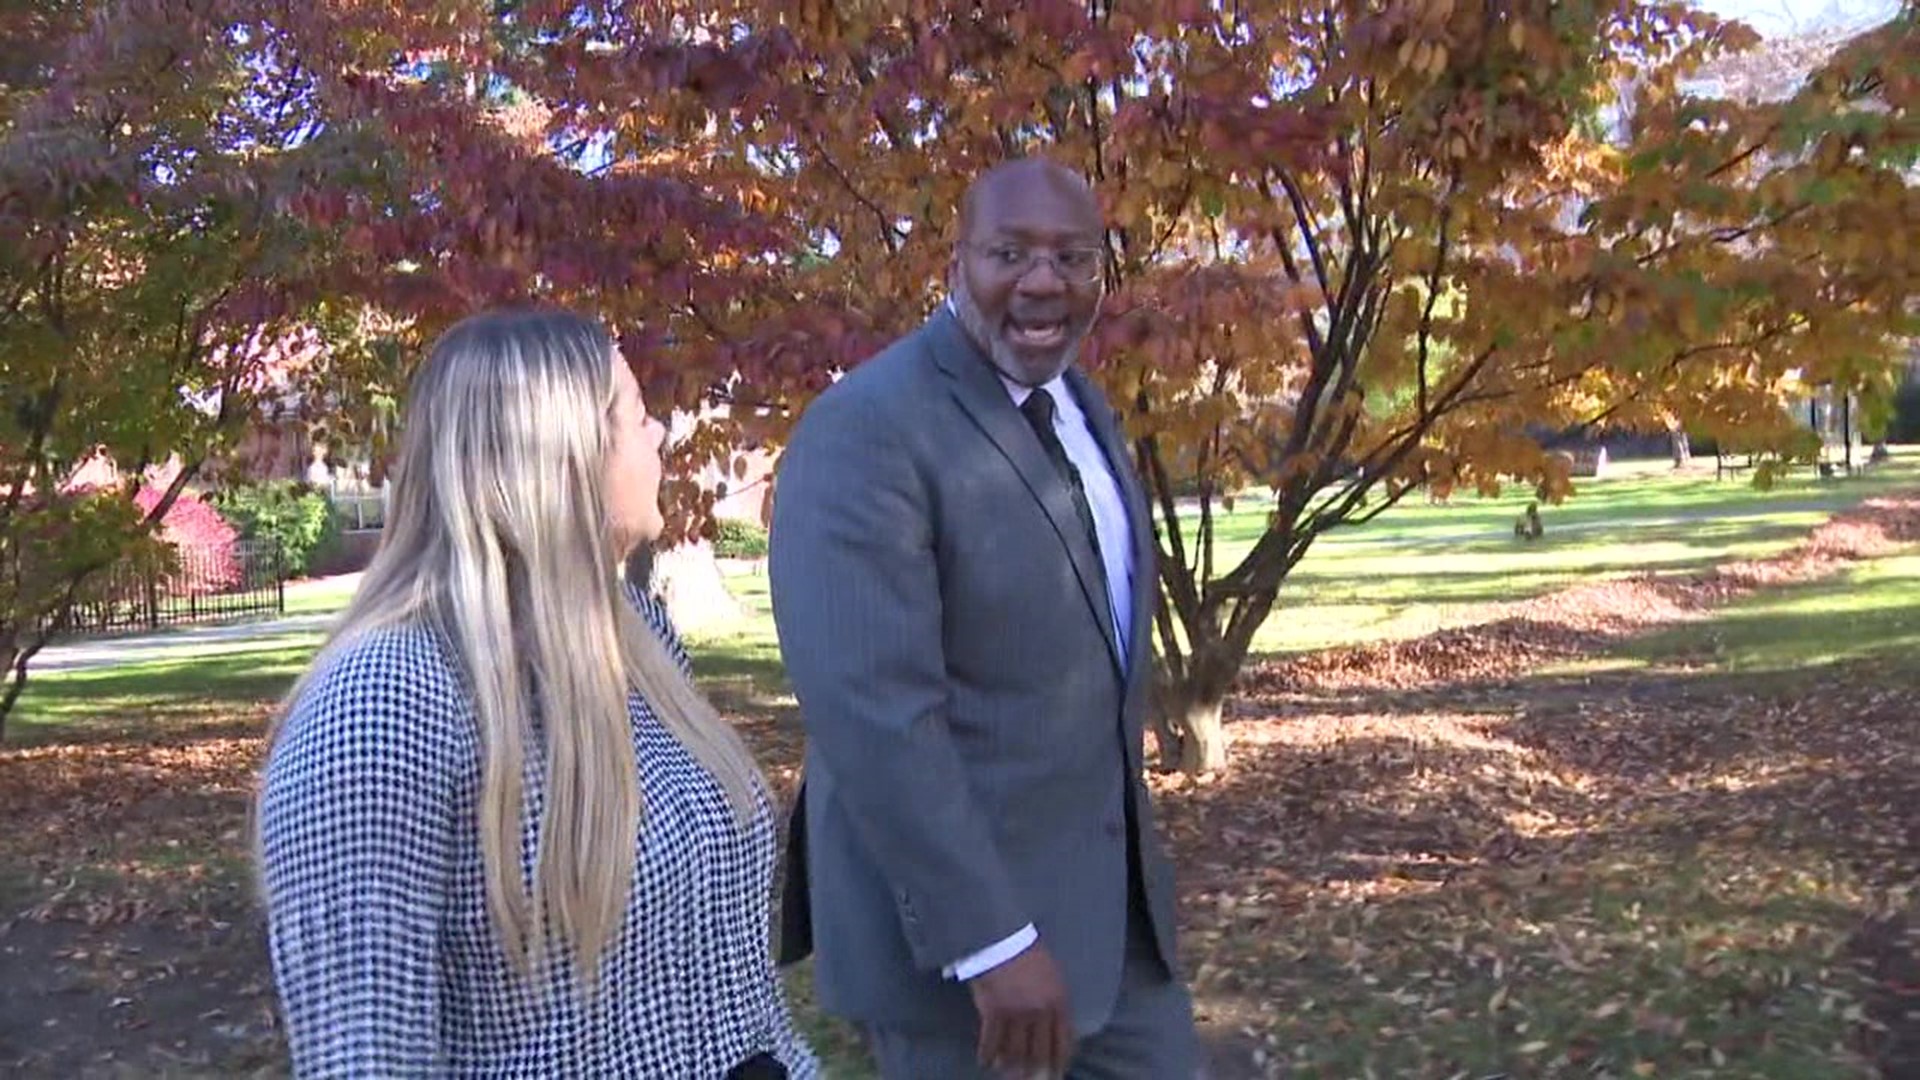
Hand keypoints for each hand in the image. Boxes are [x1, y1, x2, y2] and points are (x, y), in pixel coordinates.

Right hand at [967, 942, 1072, 1076]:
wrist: (1002, 939)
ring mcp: (1017, 1014)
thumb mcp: (1053, 975)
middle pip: (1040, 1052)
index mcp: (1059, 1002)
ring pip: (1016, 1052)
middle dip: (1037, 1072)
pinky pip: (991, 1042)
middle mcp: (1041, 1013)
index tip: (1057, 1073)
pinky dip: (987, 1055)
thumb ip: (1056, 1001)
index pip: (1064, 1041)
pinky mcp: (994, 1013)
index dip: (1060, 1060)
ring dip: (1011, 1068)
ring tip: (1008, 1075)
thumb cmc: (1029, 953)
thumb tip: (1056, 1025)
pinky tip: (985, 1062)